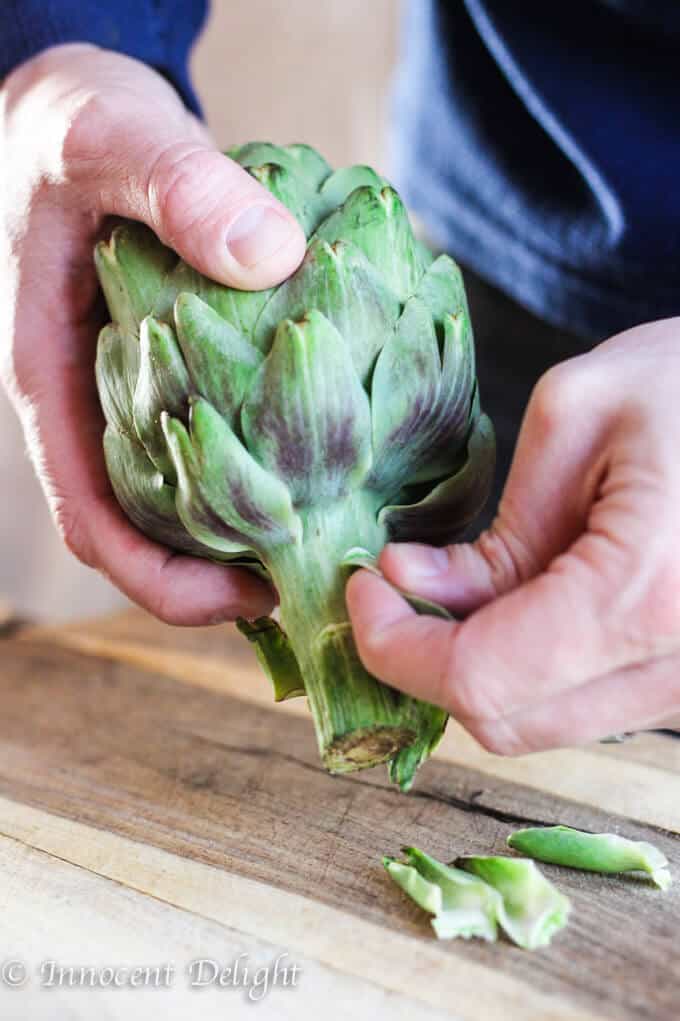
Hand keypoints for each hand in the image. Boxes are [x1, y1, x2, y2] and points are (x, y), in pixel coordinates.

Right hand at [0, 44, 305, 623]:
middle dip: (223, 577)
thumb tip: (271, 258)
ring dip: (253, 528)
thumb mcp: (114, 140)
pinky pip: (225, 434)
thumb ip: (179, 189)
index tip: (243, 599)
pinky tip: (336, 450)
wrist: (82, 109)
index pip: (93, 523)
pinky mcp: (184, 371)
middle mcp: (99, 408)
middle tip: (315, 581)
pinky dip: (271, 457)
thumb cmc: (74, 127)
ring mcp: (140, 394)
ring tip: (338, 534)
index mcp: (56, 385)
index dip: (161, 582)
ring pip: (191, 493)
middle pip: (152, 532)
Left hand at [348, 317, 679, 752]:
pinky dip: (523, 662)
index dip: (394, 645)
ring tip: (451, 581)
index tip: (363, 585)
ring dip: (472, 663)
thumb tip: (412, 584)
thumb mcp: (580, 414)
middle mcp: (676, 665)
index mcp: (644, 593)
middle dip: (423, 661)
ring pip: (540, 720)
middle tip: (392, 586)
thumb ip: (496, 526)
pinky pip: (580, 699)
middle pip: (504, 720)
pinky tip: (510, 597)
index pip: (480, 679)